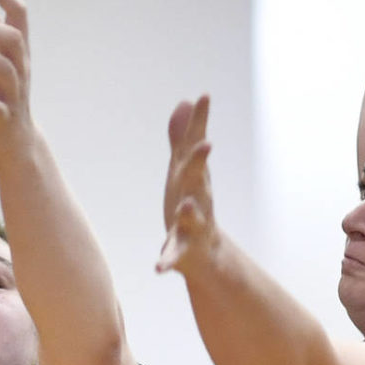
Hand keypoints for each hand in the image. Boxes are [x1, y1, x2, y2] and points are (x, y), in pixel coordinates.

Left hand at [157, 95, 215, 274]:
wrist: (206, 256)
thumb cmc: (192, 207)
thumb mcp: (185, 171)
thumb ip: (183, 138)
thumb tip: (185, 101)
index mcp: (193, 179)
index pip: (195, 147)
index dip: (199, 122)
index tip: (204, 95)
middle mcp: (198, 199)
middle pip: (198, 179)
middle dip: (199, 163)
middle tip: (206, 144)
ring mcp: (193, 227)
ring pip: (193, 218)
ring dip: (190, 211)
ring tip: (185, 204)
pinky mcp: (184, 253)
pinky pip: (174, 257)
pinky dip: (167, 262)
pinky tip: (158, 269)